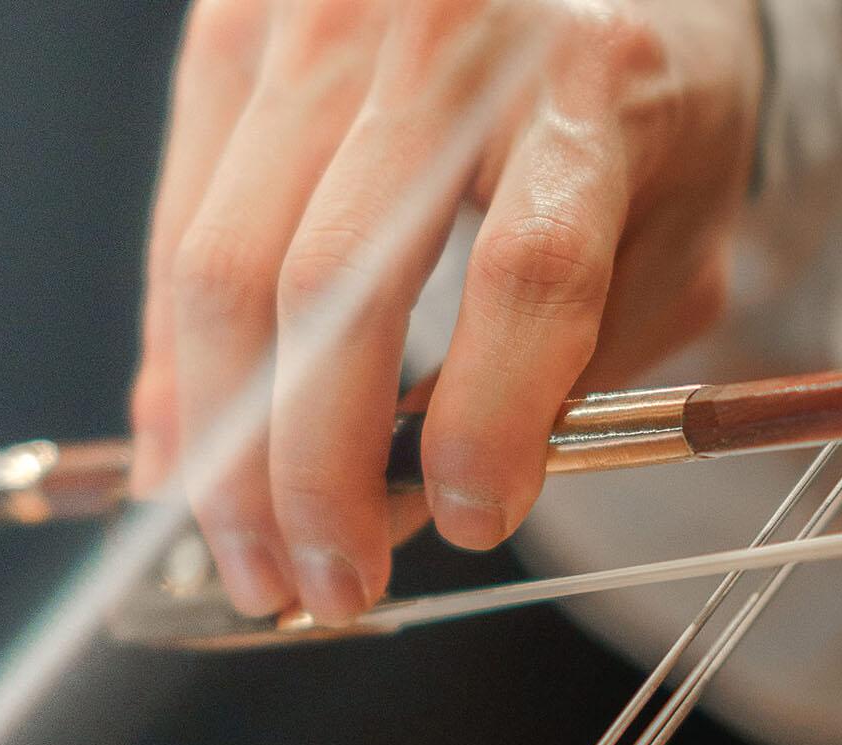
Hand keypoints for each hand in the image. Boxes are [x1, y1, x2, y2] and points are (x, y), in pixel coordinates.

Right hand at [128, 0, 763, 622]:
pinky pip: (176, 227)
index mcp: (591, 83)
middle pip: (330, 284)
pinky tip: (189, 458)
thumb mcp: (666, 247)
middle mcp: (445, 33)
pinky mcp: (232, 30)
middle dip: (308, 476)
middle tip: (320, 589)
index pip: (526, 271)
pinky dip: (176, 365)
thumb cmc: (638, 117)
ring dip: (220, 446)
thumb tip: (405, 509)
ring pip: (220, 268)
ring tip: (248, 556)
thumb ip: (563, 376)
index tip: (474, 523)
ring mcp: (317, 21)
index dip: (488, 419)